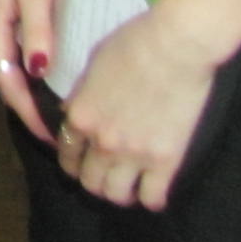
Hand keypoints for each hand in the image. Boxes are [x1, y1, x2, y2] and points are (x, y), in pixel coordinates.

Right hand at [0, 0, 58, 139]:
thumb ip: (36, 32)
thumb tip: (37, 73)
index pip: (9, 86)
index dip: (30, 115)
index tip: (56, 139)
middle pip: (6, 82)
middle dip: (29, 110)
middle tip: (63, 133)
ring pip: (8, 70)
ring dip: (28, 93)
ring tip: (57, 112)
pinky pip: (10, 54)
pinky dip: (27, 73)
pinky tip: (47, 77)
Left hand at [52, 3, 217, 210]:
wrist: (174, 46)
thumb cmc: (133, 43)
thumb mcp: (93, 64)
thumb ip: (82, 94)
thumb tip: (75, 111)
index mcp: (81, 116)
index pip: (65, 154)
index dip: (72, 161)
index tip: (81, 161)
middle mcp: (102, 141)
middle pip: (89, 181)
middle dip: (94, 180)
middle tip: (106, 174)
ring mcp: (134, 155)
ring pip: (116, 195)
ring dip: (119, 193)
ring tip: (128, 184)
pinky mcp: (166, 161)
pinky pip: (153, 198)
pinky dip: (151, 199)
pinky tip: (153, 190)